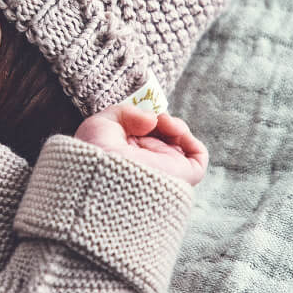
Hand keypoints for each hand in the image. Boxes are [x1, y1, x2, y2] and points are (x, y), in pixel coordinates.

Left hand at [74, 103, 208, 185]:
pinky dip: (191, 139)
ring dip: (175, 126)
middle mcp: (145, 165)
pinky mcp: (182, 177)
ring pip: (180, 146)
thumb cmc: (94, 155)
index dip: (143, 120)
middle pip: (163, 138)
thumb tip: (151, 119)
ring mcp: (164, 171)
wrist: (104, 179)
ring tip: (164, 122)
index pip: (142, 136)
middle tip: (152, 119)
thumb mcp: (101, 124)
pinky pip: (198, 158)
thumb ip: (125, 113)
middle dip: (161, 122)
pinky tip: (174, 130)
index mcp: (124, 157)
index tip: (137, 116)